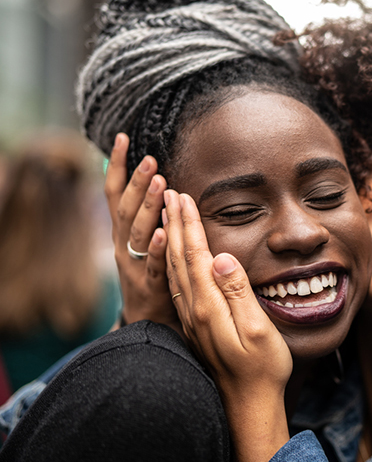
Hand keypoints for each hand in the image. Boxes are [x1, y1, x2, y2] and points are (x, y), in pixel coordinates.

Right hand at [106, 133, 177, 330]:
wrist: (147, 323)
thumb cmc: (149, 274)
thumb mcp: (141, 242)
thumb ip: (146, 214)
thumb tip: (154, 179)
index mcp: (122, 233)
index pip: (114, 194)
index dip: (116, 166)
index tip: (122, 138)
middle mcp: (123, 245)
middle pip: (126, 209)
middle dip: (136, 182)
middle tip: (150, 159)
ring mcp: (134, 266)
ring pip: (139, 233)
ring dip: (148, 206)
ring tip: (160, 182)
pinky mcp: (150, 285)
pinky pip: (154, 264)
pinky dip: (158, 247)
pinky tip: (166, 231)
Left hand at [163, 189, 291, 461]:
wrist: (248, 406)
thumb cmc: (262, 369)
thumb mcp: (258, 330)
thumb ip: (239, 292)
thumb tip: (221, 257)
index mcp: (209, 306)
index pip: (196, 255)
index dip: (189, 224)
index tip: (184, 196)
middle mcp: (194, 310)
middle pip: (180, 258)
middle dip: (175, 223)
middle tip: (170, 193)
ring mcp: (192, 320)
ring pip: (175, 270)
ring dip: (170, 239)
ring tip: (166, 215)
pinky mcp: (195, 326)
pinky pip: (177, 285)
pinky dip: (172, 262)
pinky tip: (173, 255)